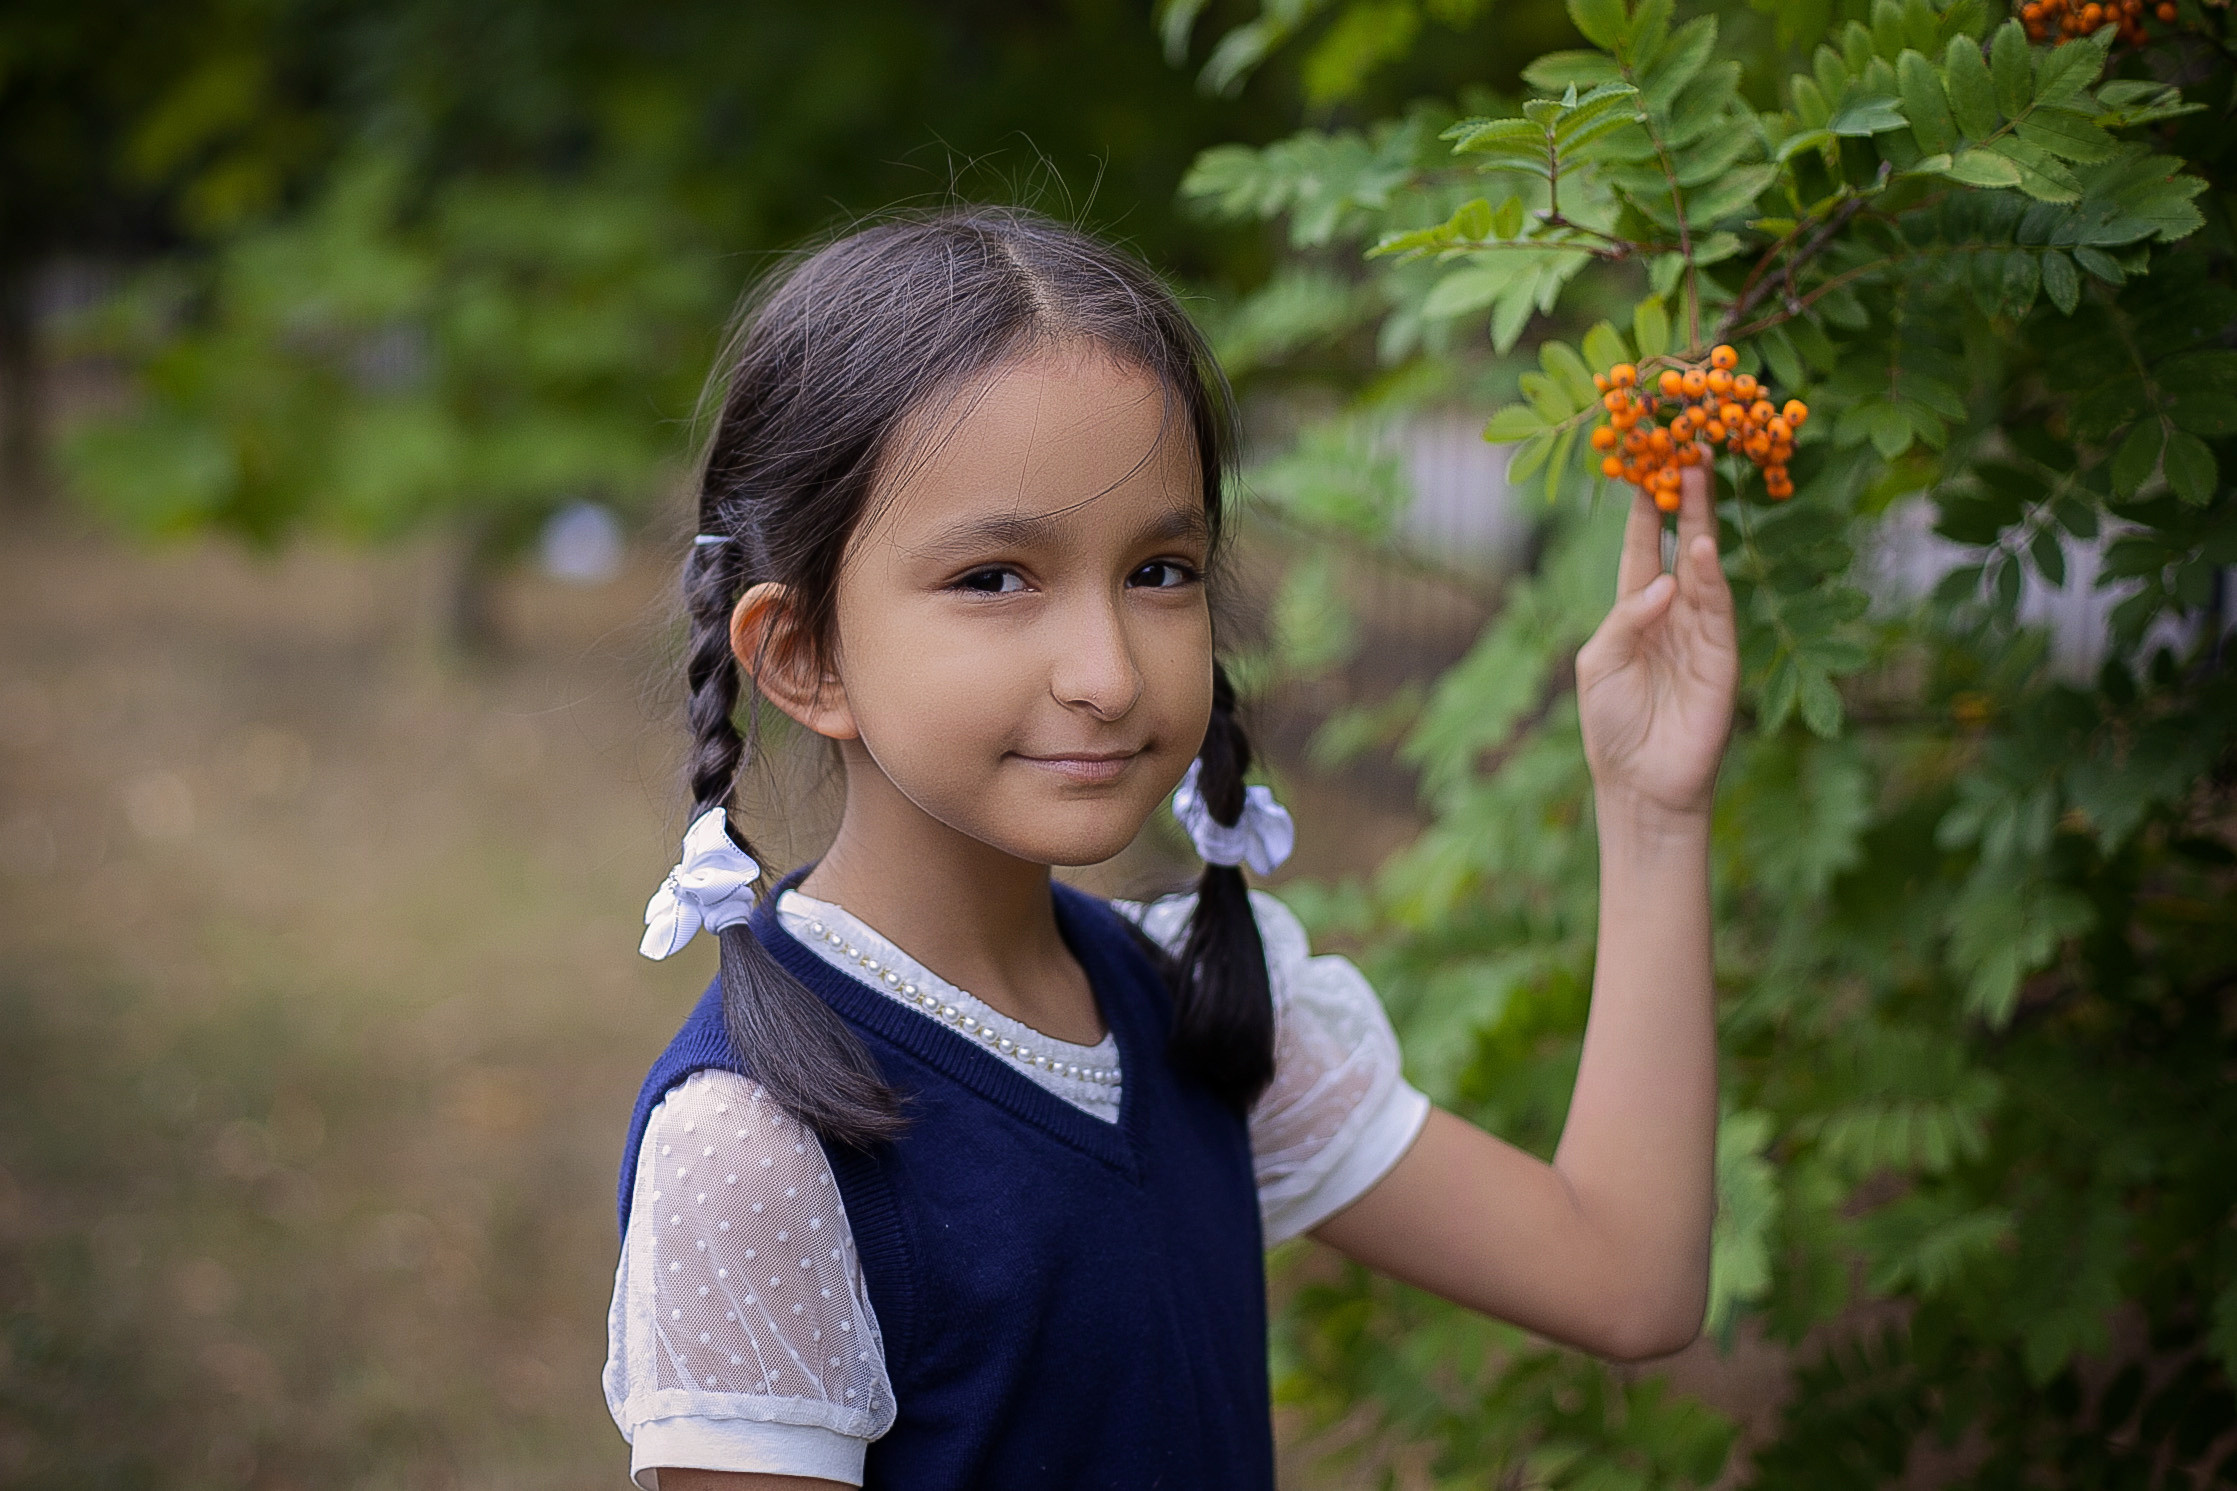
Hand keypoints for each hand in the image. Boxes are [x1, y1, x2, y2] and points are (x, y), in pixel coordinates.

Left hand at [1575, 458, 1737, 825]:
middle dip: (1685, 495)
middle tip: (1688, 446)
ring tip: (1699, 472)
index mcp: (1633, 608)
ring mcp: (1701, 629)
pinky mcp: (1723, 654)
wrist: (1641, 783)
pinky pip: (1720, 607)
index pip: (1643, 545)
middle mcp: (1672, 610)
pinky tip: (1707, 546)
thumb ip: (1624, 619)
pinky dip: (1714, 576)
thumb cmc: (1610, 724)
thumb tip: (1666, 584)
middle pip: (1682, 541)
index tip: (1646, 458)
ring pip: (1705, 564)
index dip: (1646, 505)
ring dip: (1704, 519)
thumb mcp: (1598, 663)